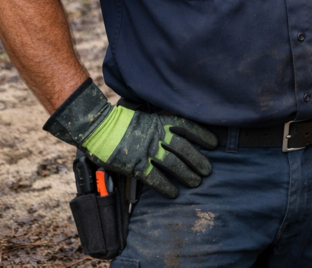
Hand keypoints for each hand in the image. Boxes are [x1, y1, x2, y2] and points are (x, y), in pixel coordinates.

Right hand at [45, 79, 217, 198]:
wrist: (97, 127)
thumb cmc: (119, 121)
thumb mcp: (143, 116)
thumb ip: (158, 124)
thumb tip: (173, 132)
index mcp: (159, 122)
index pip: (187, 127)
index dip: (202, 135)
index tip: (214, 143)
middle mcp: (156, 135)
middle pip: (184, 148)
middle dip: (198, 160)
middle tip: (208, 170)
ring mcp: (146, 150)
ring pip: (173, 163)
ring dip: (187, 174)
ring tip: (197, 182)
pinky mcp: (135, 165)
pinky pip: (154, 178)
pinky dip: (166, 186)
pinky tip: (174, 193)